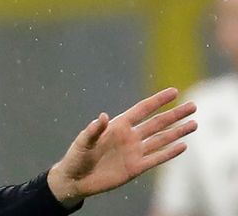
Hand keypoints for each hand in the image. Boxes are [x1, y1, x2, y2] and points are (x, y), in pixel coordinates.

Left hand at [47, 87, 196, 207]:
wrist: (76, 179)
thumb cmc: (76, 156)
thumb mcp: (82, 141)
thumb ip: (93, 130)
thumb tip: (103, 116)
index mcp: (117, 126)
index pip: (142, 110)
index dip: (157, 101)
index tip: (174, 92)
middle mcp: (129, 137)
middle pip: (157, 123)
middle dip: (175, 114)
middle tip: (193, 105)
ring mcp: (134, 152)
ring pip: (161, 139)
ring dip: (177, 132)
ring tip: (194, 123)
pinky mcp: (136, 168)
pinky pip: (156, 159)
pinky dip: (170, 153)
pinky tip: (183, 146)